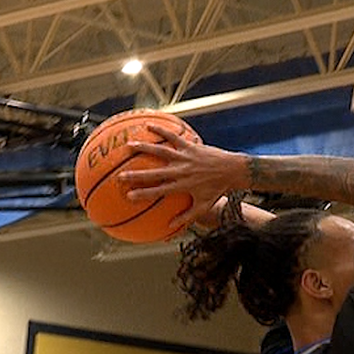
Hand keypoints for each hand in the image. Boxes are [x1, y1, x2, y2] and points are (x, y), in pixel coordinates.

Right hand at [120, 125, 251, 227]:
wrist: (232, 170)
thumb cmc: (217, 190)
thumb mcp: (204, 206)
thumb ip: (187, 216)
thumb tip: (170, 227)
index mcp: (183, 186)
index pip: (159, 192)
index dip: (144, 194)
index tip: (129, 196)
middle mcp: (182, 171)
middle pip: (155, 173)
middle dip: (137, 175)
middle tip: (120, 176)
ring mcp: (185, 157)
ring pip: (161, 151)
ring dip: (144, 148)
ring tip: (129, 145)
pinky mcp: (190, 146)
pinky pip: (173, 137)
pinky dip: (161, 131)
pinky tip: (149, 125)